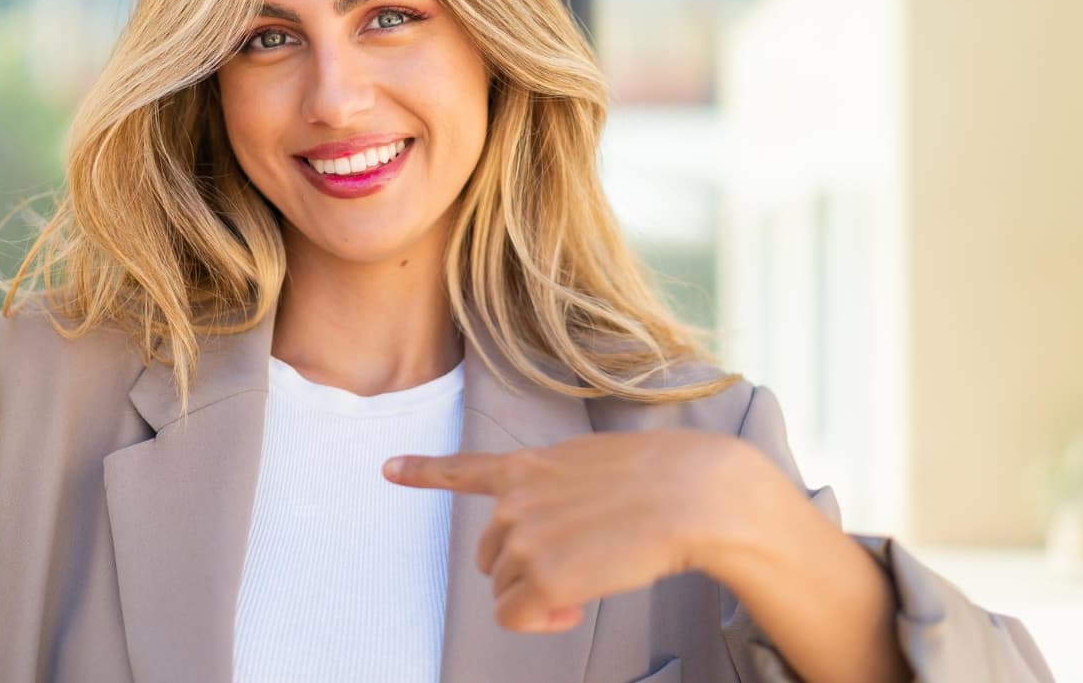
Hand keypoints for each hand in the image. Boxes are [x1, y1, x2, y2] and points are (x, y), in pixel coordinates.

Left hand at [383, 429, 758, 632]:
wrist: (693, 493)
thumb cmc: (662, 476)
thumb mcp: (594, 462)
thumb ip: (561, 488)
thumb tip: (559, 528)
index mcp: (529, 467)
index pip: (466, 469)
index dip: (424, 471)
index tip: (389, 468)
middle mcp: (515, 502)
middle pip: (492, 557)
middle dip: (524, 570)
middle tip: (577, 568)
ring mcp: (526, 541)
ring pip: (507, 590)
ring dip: (540, 596)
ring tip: (591, 579)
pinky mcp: (546, 580)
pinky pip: (515, 615)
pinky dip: (538, 620)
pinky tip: (569, 610)